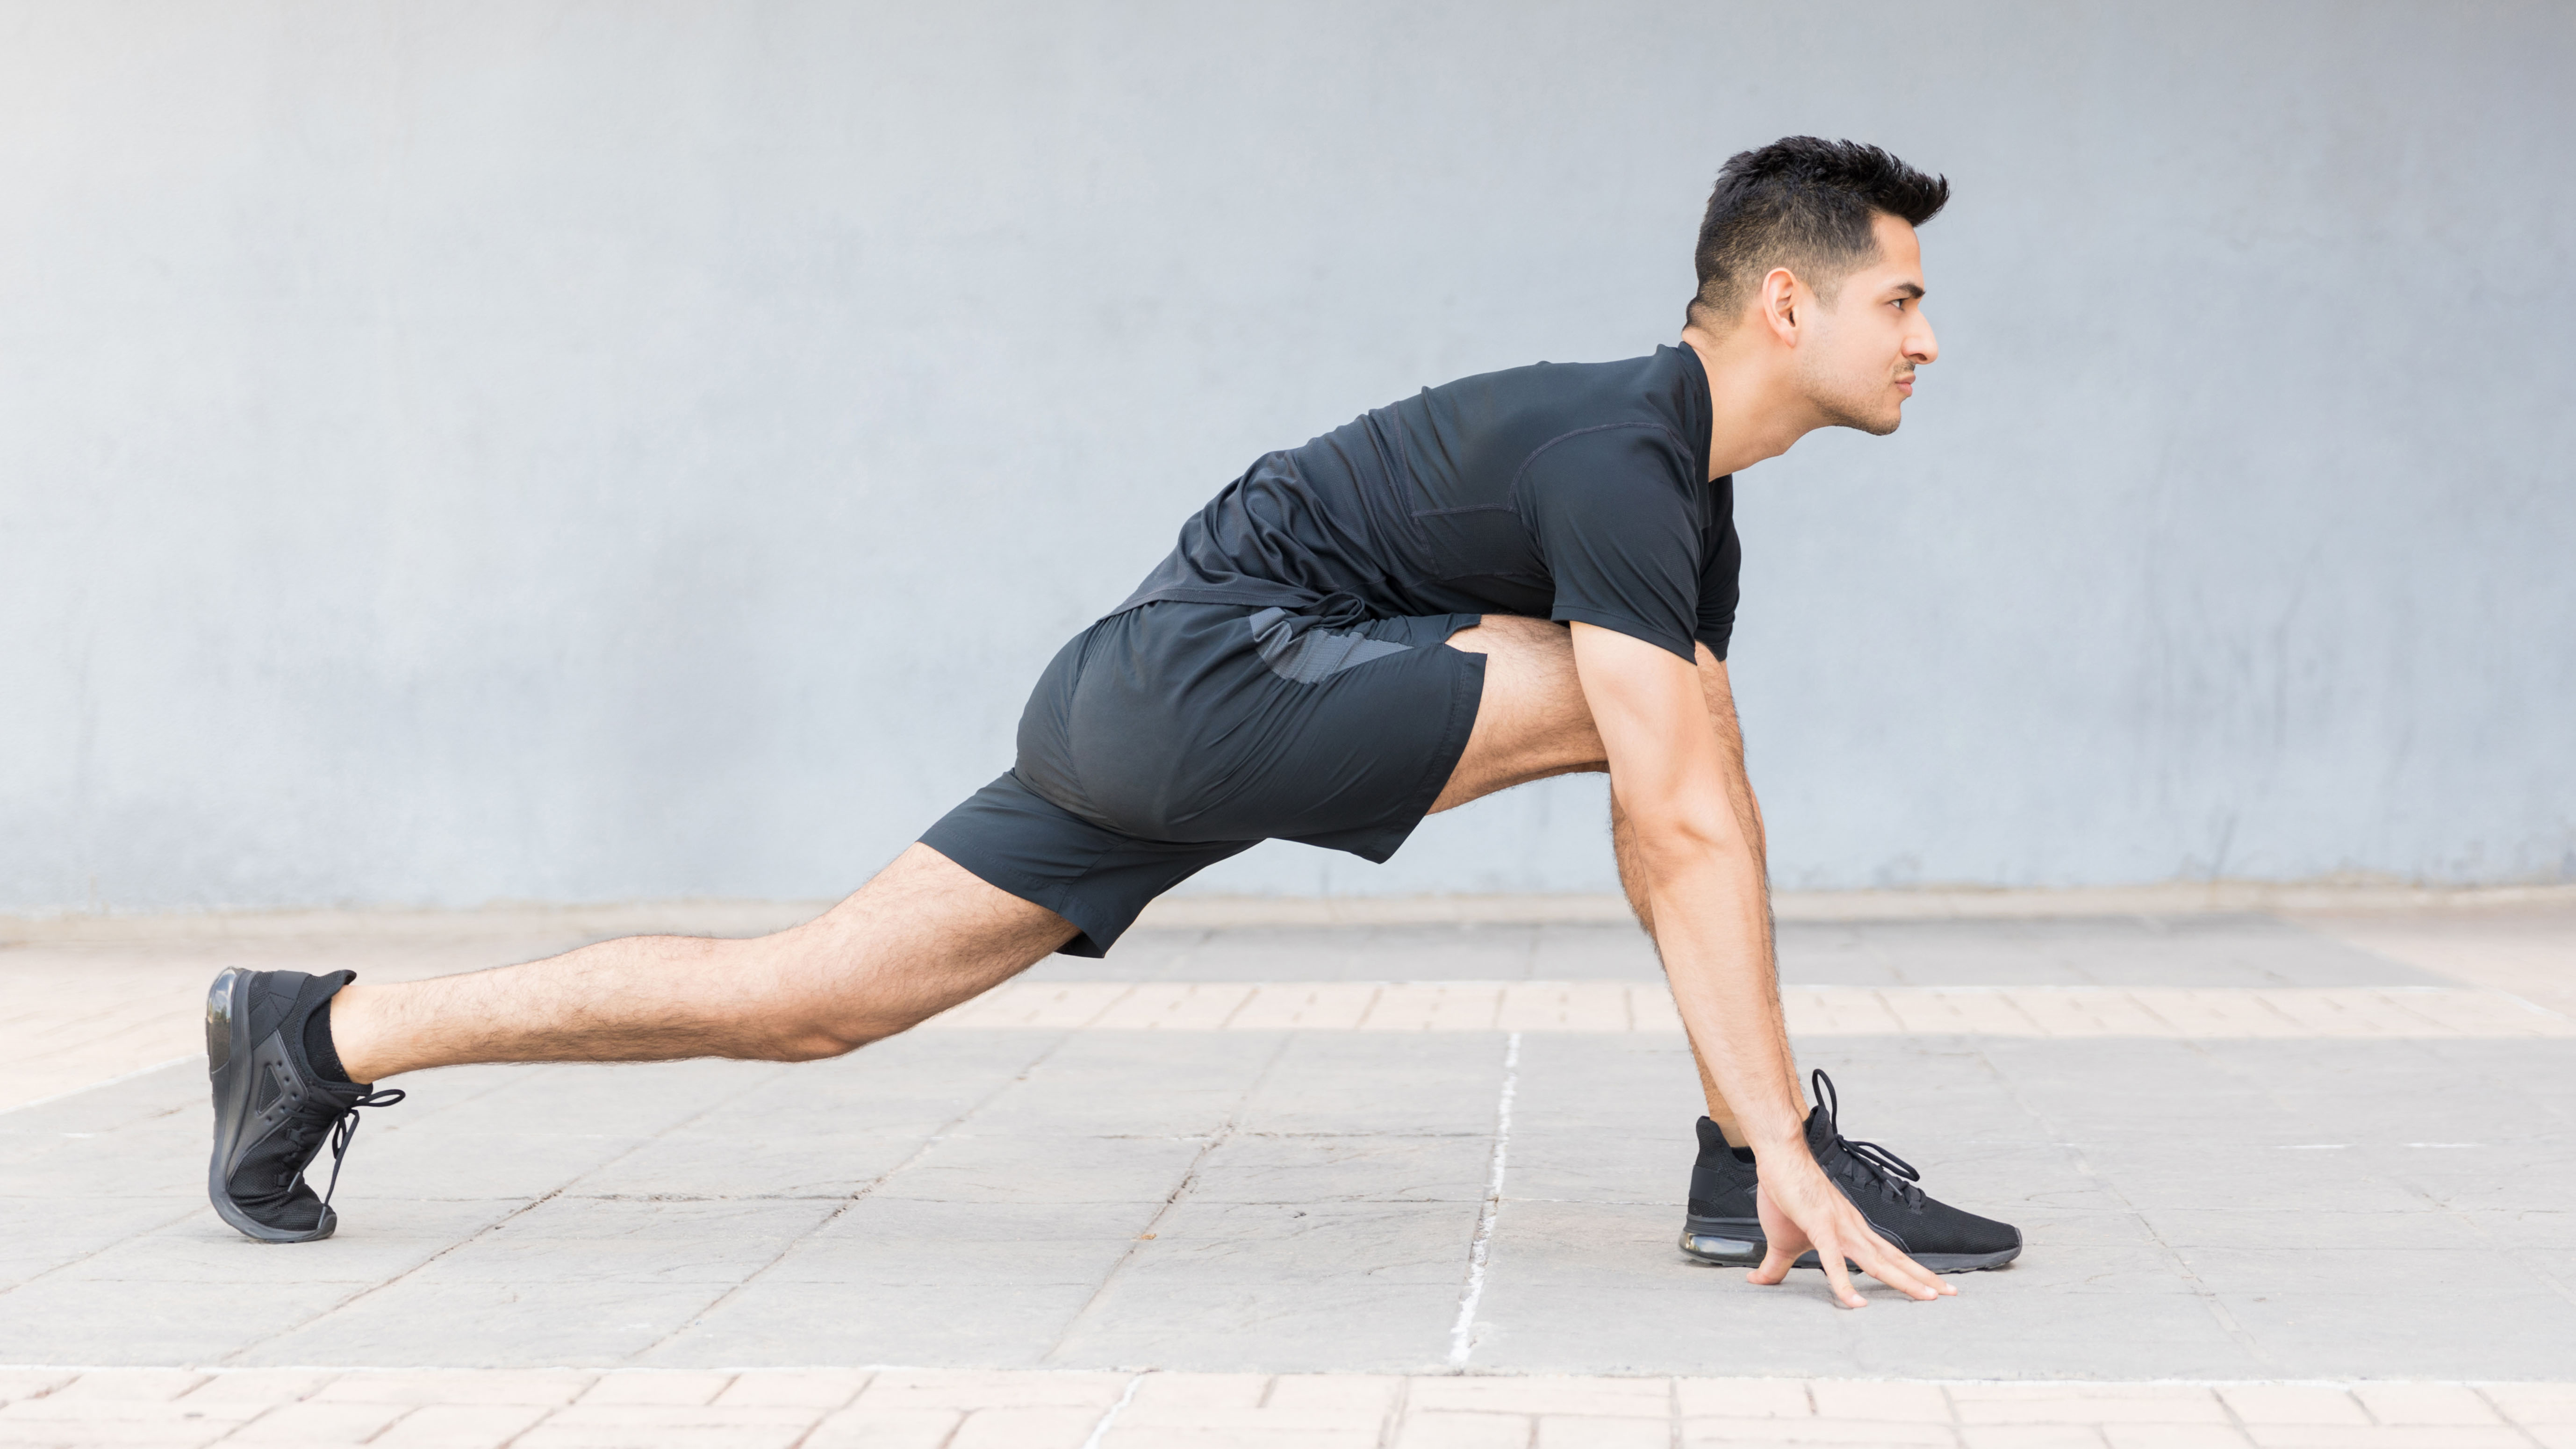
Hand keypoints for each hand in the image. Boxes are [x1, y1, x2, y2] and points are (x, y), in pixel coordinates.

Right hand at [1748, 1149, 1955, 1307]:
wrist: (1779, 1156)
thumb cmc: (1784, 1192)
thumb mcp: (1782, 1240)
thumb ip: (1776, 1266)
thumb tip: (1757, 1282)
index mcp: (1851, 1230)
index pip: (1888, 1255)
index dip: (1911, 1271)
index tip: (1933, 1285)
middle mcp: (1853, 1229)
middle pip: (1893, 1260)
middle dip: (1922, 1278)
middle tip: (1950, 1294)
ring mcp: (1839, 1228)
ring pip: (1878, 1261)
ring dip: (1904, 1280)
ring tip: (1927, 1297)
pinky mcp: (1819, 1227)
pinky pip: (1833, 1261)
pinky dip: (1845, 1283)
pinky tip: (1855, 1302)